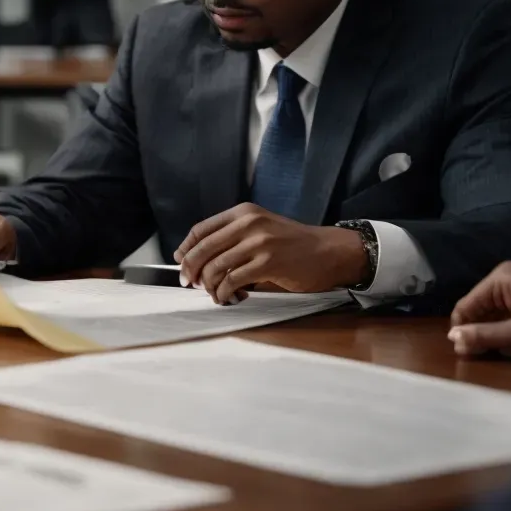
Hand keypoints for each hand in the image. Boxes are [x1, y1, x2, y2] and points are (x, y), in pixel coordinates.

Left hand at [174, 204, 368, 303]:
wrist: (330, 250)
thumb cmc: (293, 243)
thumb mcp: (261, 228)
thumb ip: (233, 236)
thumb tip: (199, 257)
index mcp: (243, 213)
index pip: (201, 229)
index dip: (186, 248)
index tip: (180, 262)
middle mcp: (249, 224)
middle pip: (204, 248)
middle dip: (190, 269)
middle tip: (188, 283)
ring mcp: (259, 243)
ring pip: (216, 266)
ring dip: (208, 285)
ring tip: (212, 293)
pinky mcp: (268, 264)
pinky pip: (233, 280)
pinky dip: (224, 292)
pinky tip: (227, 298)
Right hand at [449, 262, 510, 361]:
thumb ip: (487, 336)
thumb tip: (452, 338)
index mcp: (501, 279)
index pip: (465, 306)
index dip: (462, 332)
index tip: (465, 356)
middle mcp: (509, 277)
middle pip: (482, 309)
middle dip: (485, 333)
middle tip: (491, 358)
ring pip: (501, 312)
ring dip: (503, 332)